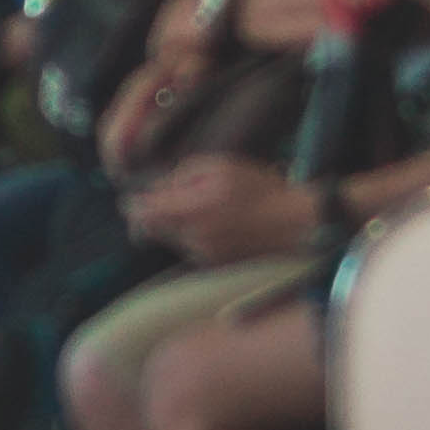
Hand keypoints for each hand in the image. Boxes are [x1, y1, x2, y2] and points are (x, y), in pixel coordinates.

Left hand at [122, 154, 321, 269]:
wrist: (296, 224)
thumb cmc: (261, 188)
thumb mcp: (220, 165)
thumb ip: (181, 175)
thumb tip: (158, 187)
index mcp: (191, 210)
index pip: (141, 212)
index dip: (133, 203)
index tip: (135, 195)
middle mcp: (191, 237)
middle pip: (148, 230)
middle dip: (147, 215)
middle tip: (158, 201)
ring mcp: (201, 254)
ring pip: (167, 240)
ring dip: (170, 226)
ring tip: (195, 209)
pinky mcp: (213, 264)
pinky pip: (187, 249)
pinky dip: (189, 237)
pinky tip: (211, 224)